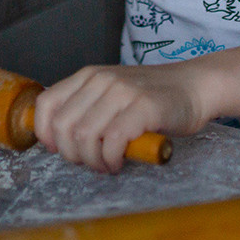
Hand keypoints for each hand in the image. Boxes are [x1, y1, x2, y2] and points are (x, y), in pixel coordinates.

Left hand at [34, 64, 210, 172]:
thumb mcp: (111, 95)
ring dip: (93, 161)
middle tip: (91, 161)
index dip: (45, 134)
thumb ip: (86, 109)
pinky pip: (112, 141)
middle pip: (63, 127)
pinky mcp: (144, 106)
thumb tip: (56, 139)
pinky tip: (119, 162)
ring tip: (107, 164)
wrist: (194, 87)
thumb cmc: (151, 99)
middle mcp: (102, 79)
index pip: (46, 104)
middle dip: (72, 154)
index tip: (58, 150)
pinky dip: (111, 160)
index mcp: (88, 76)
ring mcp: (123, 91)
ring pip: (84, 136)